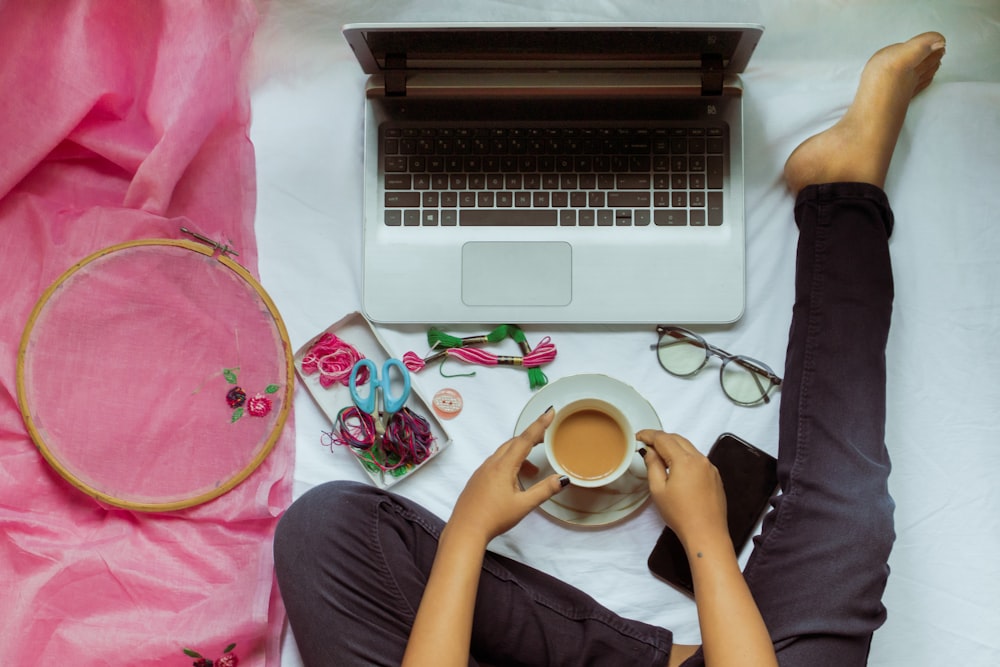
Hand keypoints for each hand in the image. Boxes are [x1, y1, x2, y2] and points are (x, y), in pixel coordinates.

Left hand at [447, 407, 565, 544]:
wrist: (465, 530)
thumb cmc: (493, 518)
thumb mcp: (523, 505)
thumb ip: (544, 490)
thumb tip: (562, 479)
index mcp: (503, 466)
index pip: (525, 439)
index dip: (539, 425)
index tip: (549, 412)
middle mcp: (491, 464)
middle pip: (514, 443)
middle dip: (531, 438)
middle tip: (546, 437)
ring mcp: (482, 470)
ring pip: (504, 453)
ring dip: (520, 454)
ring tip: (534, 469)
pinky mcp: (477, 479)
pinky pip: (496, 463)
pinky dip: (509, 464)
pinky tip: (515, 480)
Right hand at [637, 430, 728, 546]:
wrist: (707, 533)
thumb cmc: (680, 514)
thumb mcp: (658, 490)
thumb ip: (653, 465)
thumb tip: (650, 451)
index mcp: (685, 460)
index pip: (663, 439)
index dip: (649, 435)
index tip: (638, 436)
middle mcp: (700, 459)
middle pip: (678, 439)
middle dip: (661, 439)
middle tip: (646, 444)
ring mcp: (710, 467)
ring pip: (689, 448)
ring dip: (673, 447)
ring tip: (660, 456)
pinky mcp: (715, 476)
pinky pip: (697, 459)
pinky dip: (685, 457)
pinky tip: (677, 468)